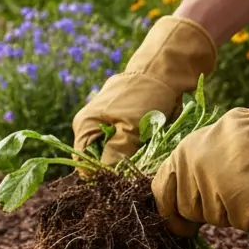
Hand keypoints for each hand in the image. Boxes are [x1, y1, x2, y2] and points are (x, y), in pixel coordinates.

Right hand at [72, 15, 216, 164]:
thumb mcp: (131, 128)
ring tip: (145, 152)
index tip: (122, 180)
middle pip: (98, 158)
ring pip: (112, 151)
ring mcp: (104, 122)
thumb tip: (108, 178)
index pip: (84, 164)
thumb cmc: (145, 96)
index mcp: (84, 126)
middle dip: (116, 165)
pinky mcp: (119, 120)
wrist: (164, 69)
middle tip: (137, 166)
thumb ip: (116, 155)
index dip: (101, 175)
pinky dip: (135, 145)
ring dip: (128, 155)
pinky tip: (147, 142)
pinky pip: (123, 141)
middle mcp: (90, 126)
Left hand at [152, 46, 248, 236]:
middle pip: (190, 211)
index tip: (182, 226)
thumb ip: (191, 170)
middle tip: (231, 195)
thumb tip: (183, 208)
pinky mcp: (239, 206)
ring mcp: (215, 191)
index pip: (161, 193)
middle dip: (208, 211)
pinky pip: (241, 223)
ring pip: (216, 220)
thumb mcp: (206, 143)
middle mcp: (191, 173)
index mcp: (180, 156)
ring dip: (233, 212)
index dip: (170, 213)